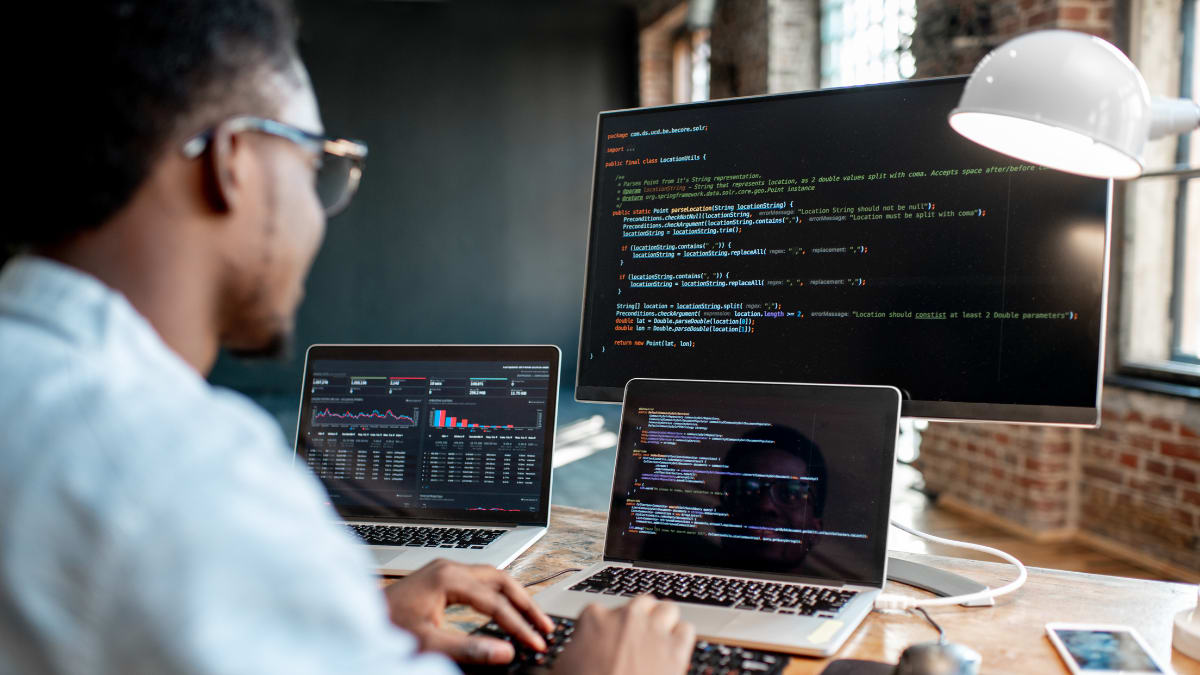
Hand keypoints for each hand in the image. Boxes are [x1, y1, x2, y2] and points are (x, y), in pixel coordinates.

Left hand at [384, 559, 555, 664]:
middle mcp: (449, 567)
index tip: (535, 643)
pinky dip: (498, 595)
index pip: (496, 602)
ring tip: (533, 618)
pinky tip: (505, 609)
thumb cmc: (386, 627)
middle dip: (526, 604)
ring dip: (514, 597)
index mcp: (448, 578)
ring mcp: (444, 570)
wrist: (356, 618)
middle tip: (545, 626)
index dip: (519, 625)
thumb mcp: (429, 643)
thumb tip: (504, 653)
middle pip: (501, 580)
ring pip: (492, 578)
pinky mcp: (440, 578)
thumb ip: (468, 648)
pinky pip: (479, 581)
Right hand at [553, 596, 695, 674]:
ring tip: (659, 640)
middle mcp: (626, 618)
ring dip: (665, 623)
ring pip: (668, 610)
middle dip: (641, 619)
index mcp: (593, 619)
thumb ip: (569, 656)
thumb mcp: (561, 670)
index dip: (606, 628)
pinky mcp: (675, 650)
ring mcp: (653, 631)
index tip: (607, 642)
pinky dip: (681, 639)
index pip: (602, 610)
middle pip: (641, 603)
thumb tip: (561, 663)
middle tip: (637, 639)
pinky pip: (686, 630)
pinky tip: (673, 653)